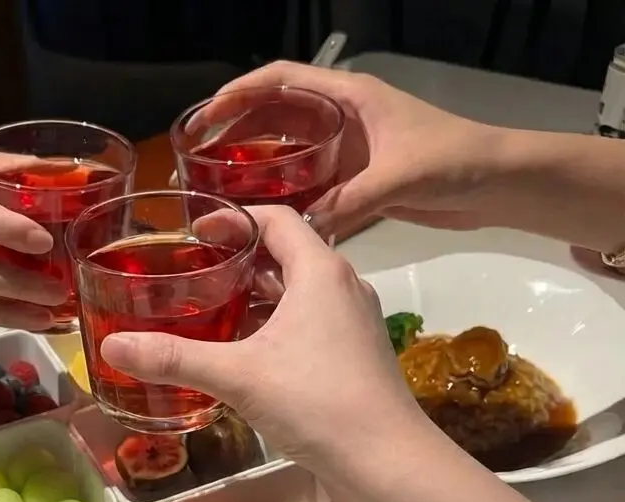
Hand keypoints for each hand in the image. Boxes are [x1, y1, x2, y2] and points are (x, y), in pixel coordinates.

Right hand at [101, 206, 423, 466]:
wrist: (387, 462)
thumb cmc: (318, 402)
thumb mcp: (238, 376)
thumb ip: (175, 357)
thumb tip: (111, 346)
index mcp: (319, 271)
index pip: (276, 219)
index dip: (234, 218)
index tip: (196, 231)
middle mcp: (342, 287)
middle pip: (287, 256)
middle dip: (239, 261)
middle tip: (193, 274)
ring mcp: (352, 324)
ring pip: (298, 295)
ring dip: (257, 299)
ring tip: (211, 312)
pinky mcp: (354, 358)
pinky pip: (308, 326)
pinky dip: (275, 328)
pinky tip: (244, 357)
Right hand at [209, 62, 505, 240]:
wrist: (495, 185)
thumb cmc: (455, 161)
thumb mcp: (400, 178)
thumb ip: (351, 201)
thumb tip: (305, 227)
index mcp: (351, 98)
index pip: (283, 80)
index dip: (241, 92)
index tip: (207, 114)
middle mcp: (343, 120)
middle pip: (277, 115)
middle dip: (236, 129)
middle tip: (198, 154)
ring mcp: (348, 153)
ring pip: (289, 153)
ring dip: (255, 165)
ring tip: (218, 186)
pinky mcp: (356, 183)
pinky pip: (308, 186)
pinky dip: (283, 197)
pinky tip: (261, 218)